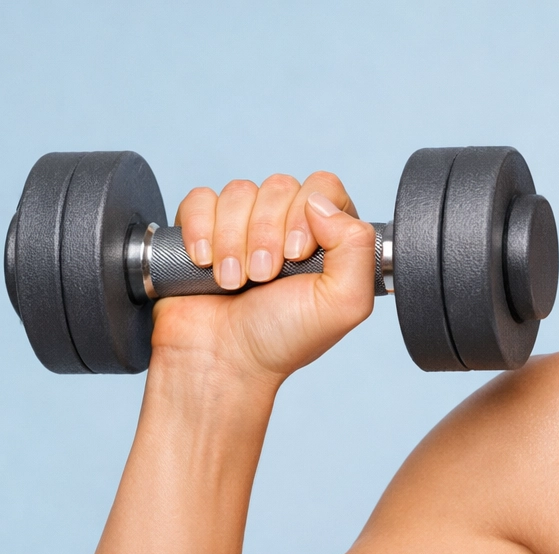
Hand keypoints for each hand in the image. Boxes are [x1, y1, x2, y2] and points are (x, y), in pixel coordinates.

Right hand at [150, 172, 375, 383]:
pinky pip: (201, 199)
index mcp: (327, 240)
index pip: (324, 188)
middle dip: (267, 234)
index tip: (296, 255)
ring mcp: (244, 226)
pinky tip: (205, 263)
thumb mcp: (344, 303)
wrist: (224, 361)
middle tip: (263, 278)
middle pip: (280, 187)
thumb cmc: (283, 339)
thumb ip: (357, 247)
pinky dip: (201, 229)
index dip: (307, 214)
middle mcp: (287, 227)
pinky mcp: (203, 229)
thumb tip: (320, 202)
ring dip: (234, 241)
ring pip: (239, 192)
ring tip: (235, 282)